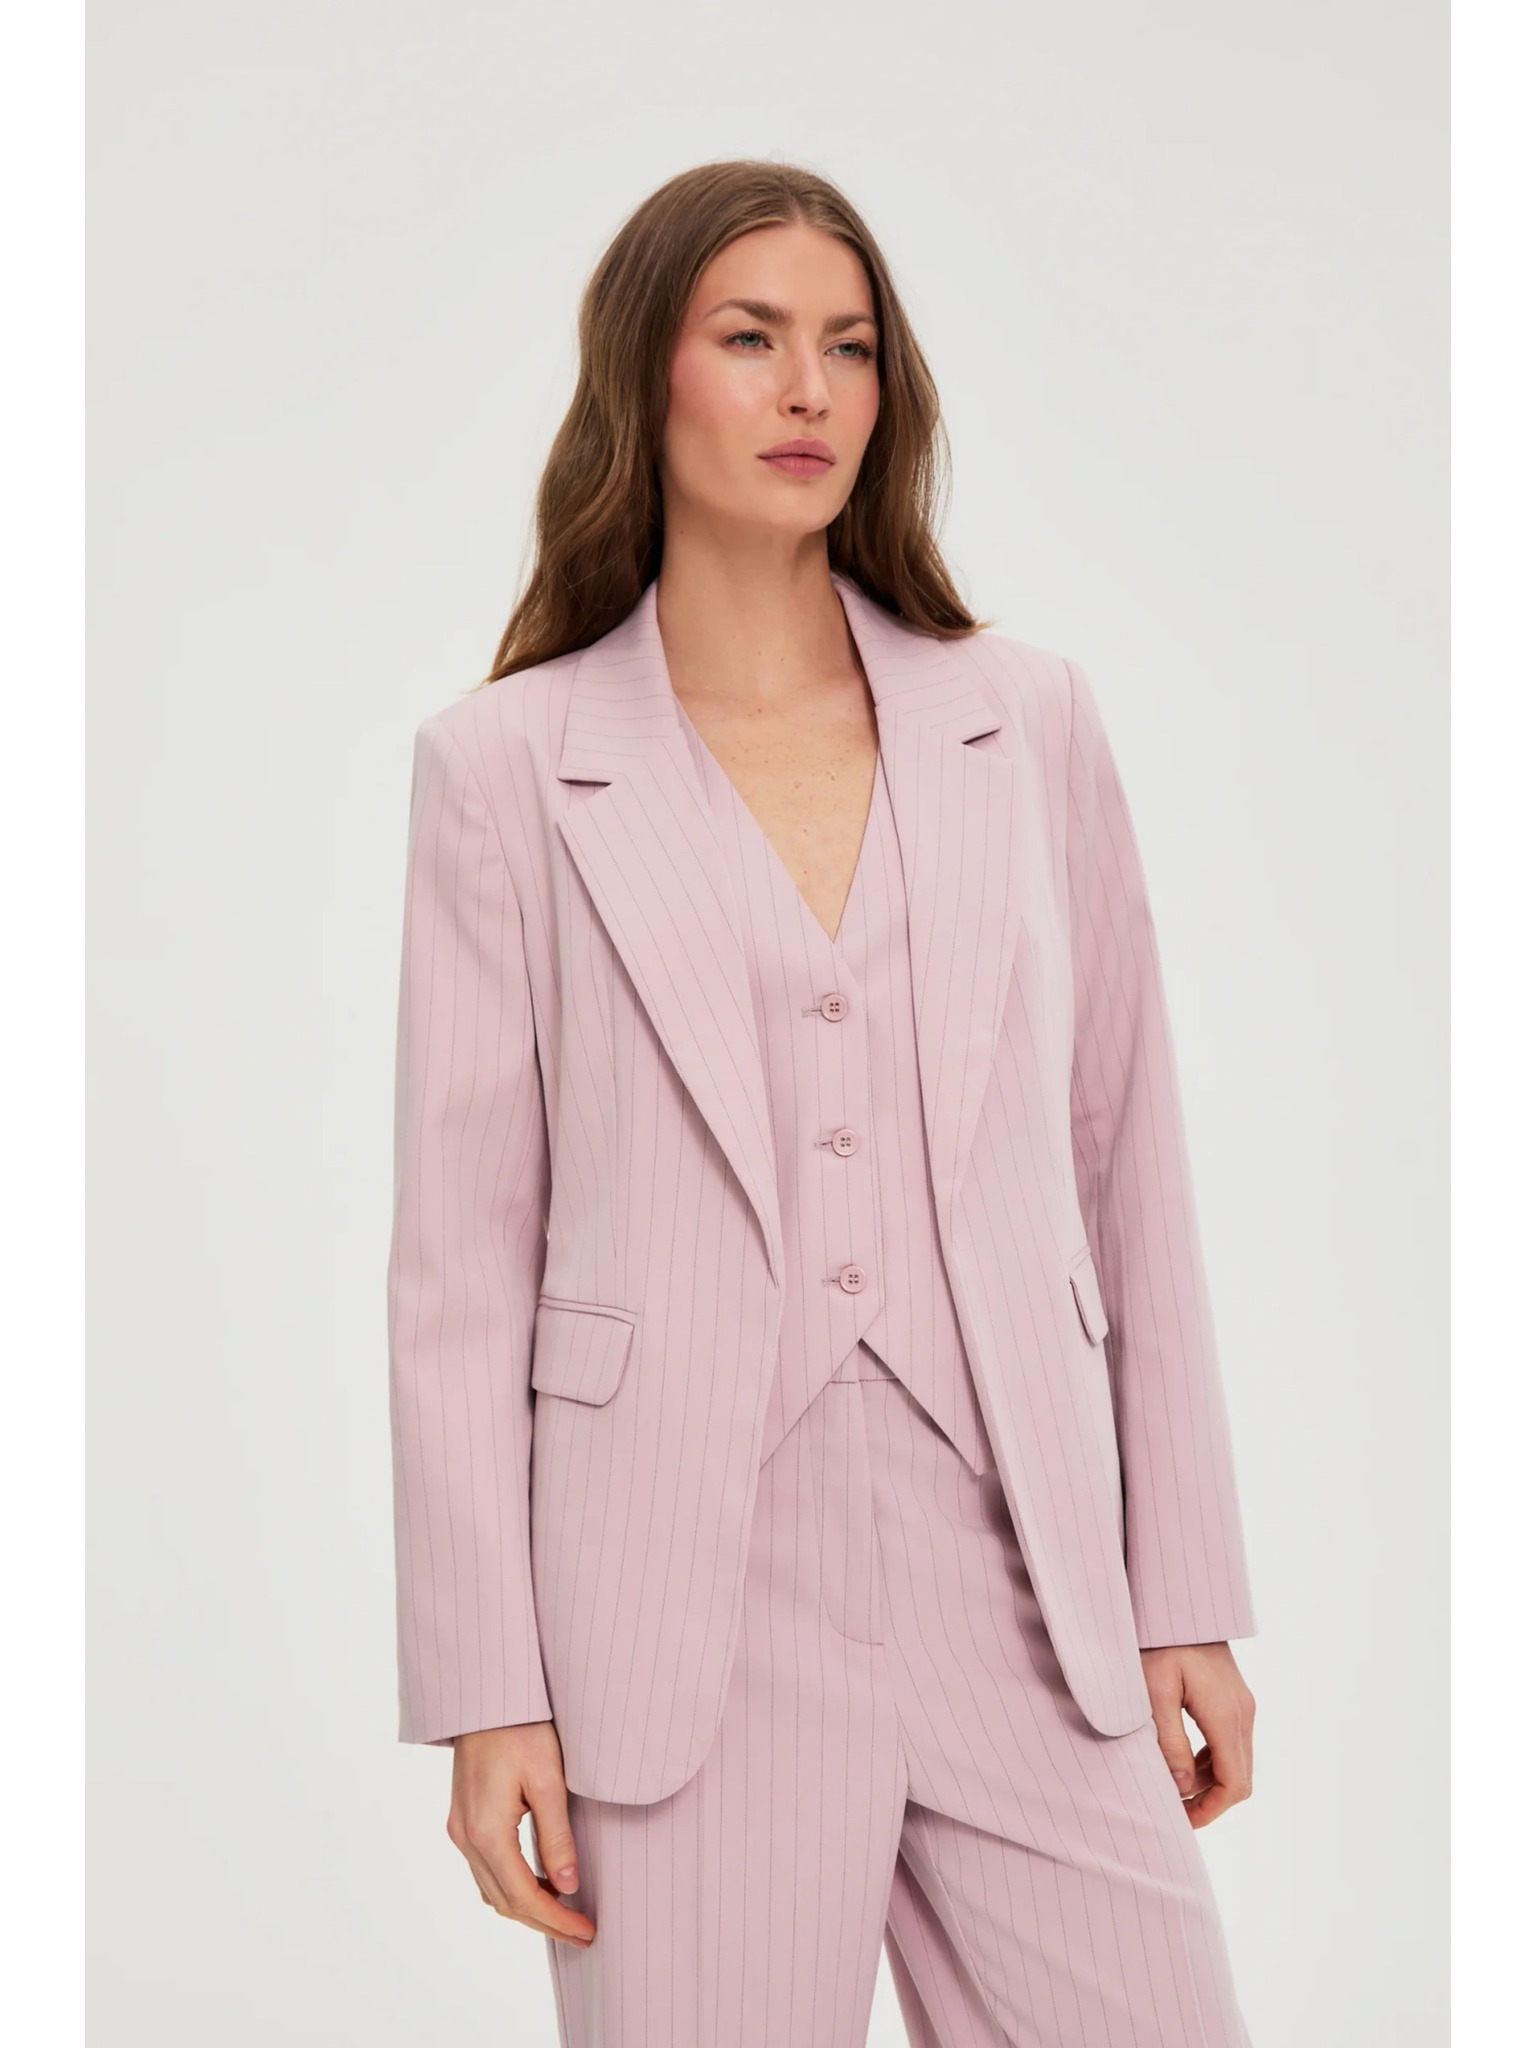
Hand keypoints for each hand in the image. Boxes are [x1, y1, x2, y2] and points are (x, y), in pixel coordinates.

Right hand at [447, 1722, 595, 1945]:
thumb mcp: (548, 1779)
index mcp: (486, 1831)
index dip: (556, 1919)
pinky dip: (512, 1886)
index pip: (523, 1896)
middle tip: (582, 1933)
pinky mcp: (462, 1818)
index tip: (587, 1931)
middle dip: (545, 1922)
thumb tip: (568, 1886)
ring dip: (527, 1907)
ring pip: (492, 1890)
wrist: (488, 1695)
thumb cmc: (522, 1727)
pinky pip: (485, 1869)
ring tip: (566, 1913)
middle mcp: (465, 1837)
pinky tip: (540, 1881)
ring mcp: (459, 1829)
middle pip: (504, 1902)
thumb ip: (557, 1836)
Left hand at [1139, 1642, 1254, 1828]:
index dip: (1211, 1810)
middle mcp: (1242, 1713)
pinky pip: (1230, 1743)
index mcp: (1226, 1716)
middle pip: (1240, 1778)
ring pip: (1236, 1762)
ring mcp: (1241, 1704)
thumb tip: (1182, 1788)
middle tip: (1175, 1811)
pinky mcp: (1234, 1698)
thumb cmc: (1159, 1643)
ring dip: (1210, 1782)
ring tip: (1173, 1788)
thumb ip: (1169, 1742)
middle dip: (1210, 1801)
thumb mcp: (1154, 1693)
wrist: (1177, 1602)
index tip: (1183, 1821)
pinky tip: (1183, 1760)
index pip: (1234, 1784)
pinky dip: (1212, 1761)